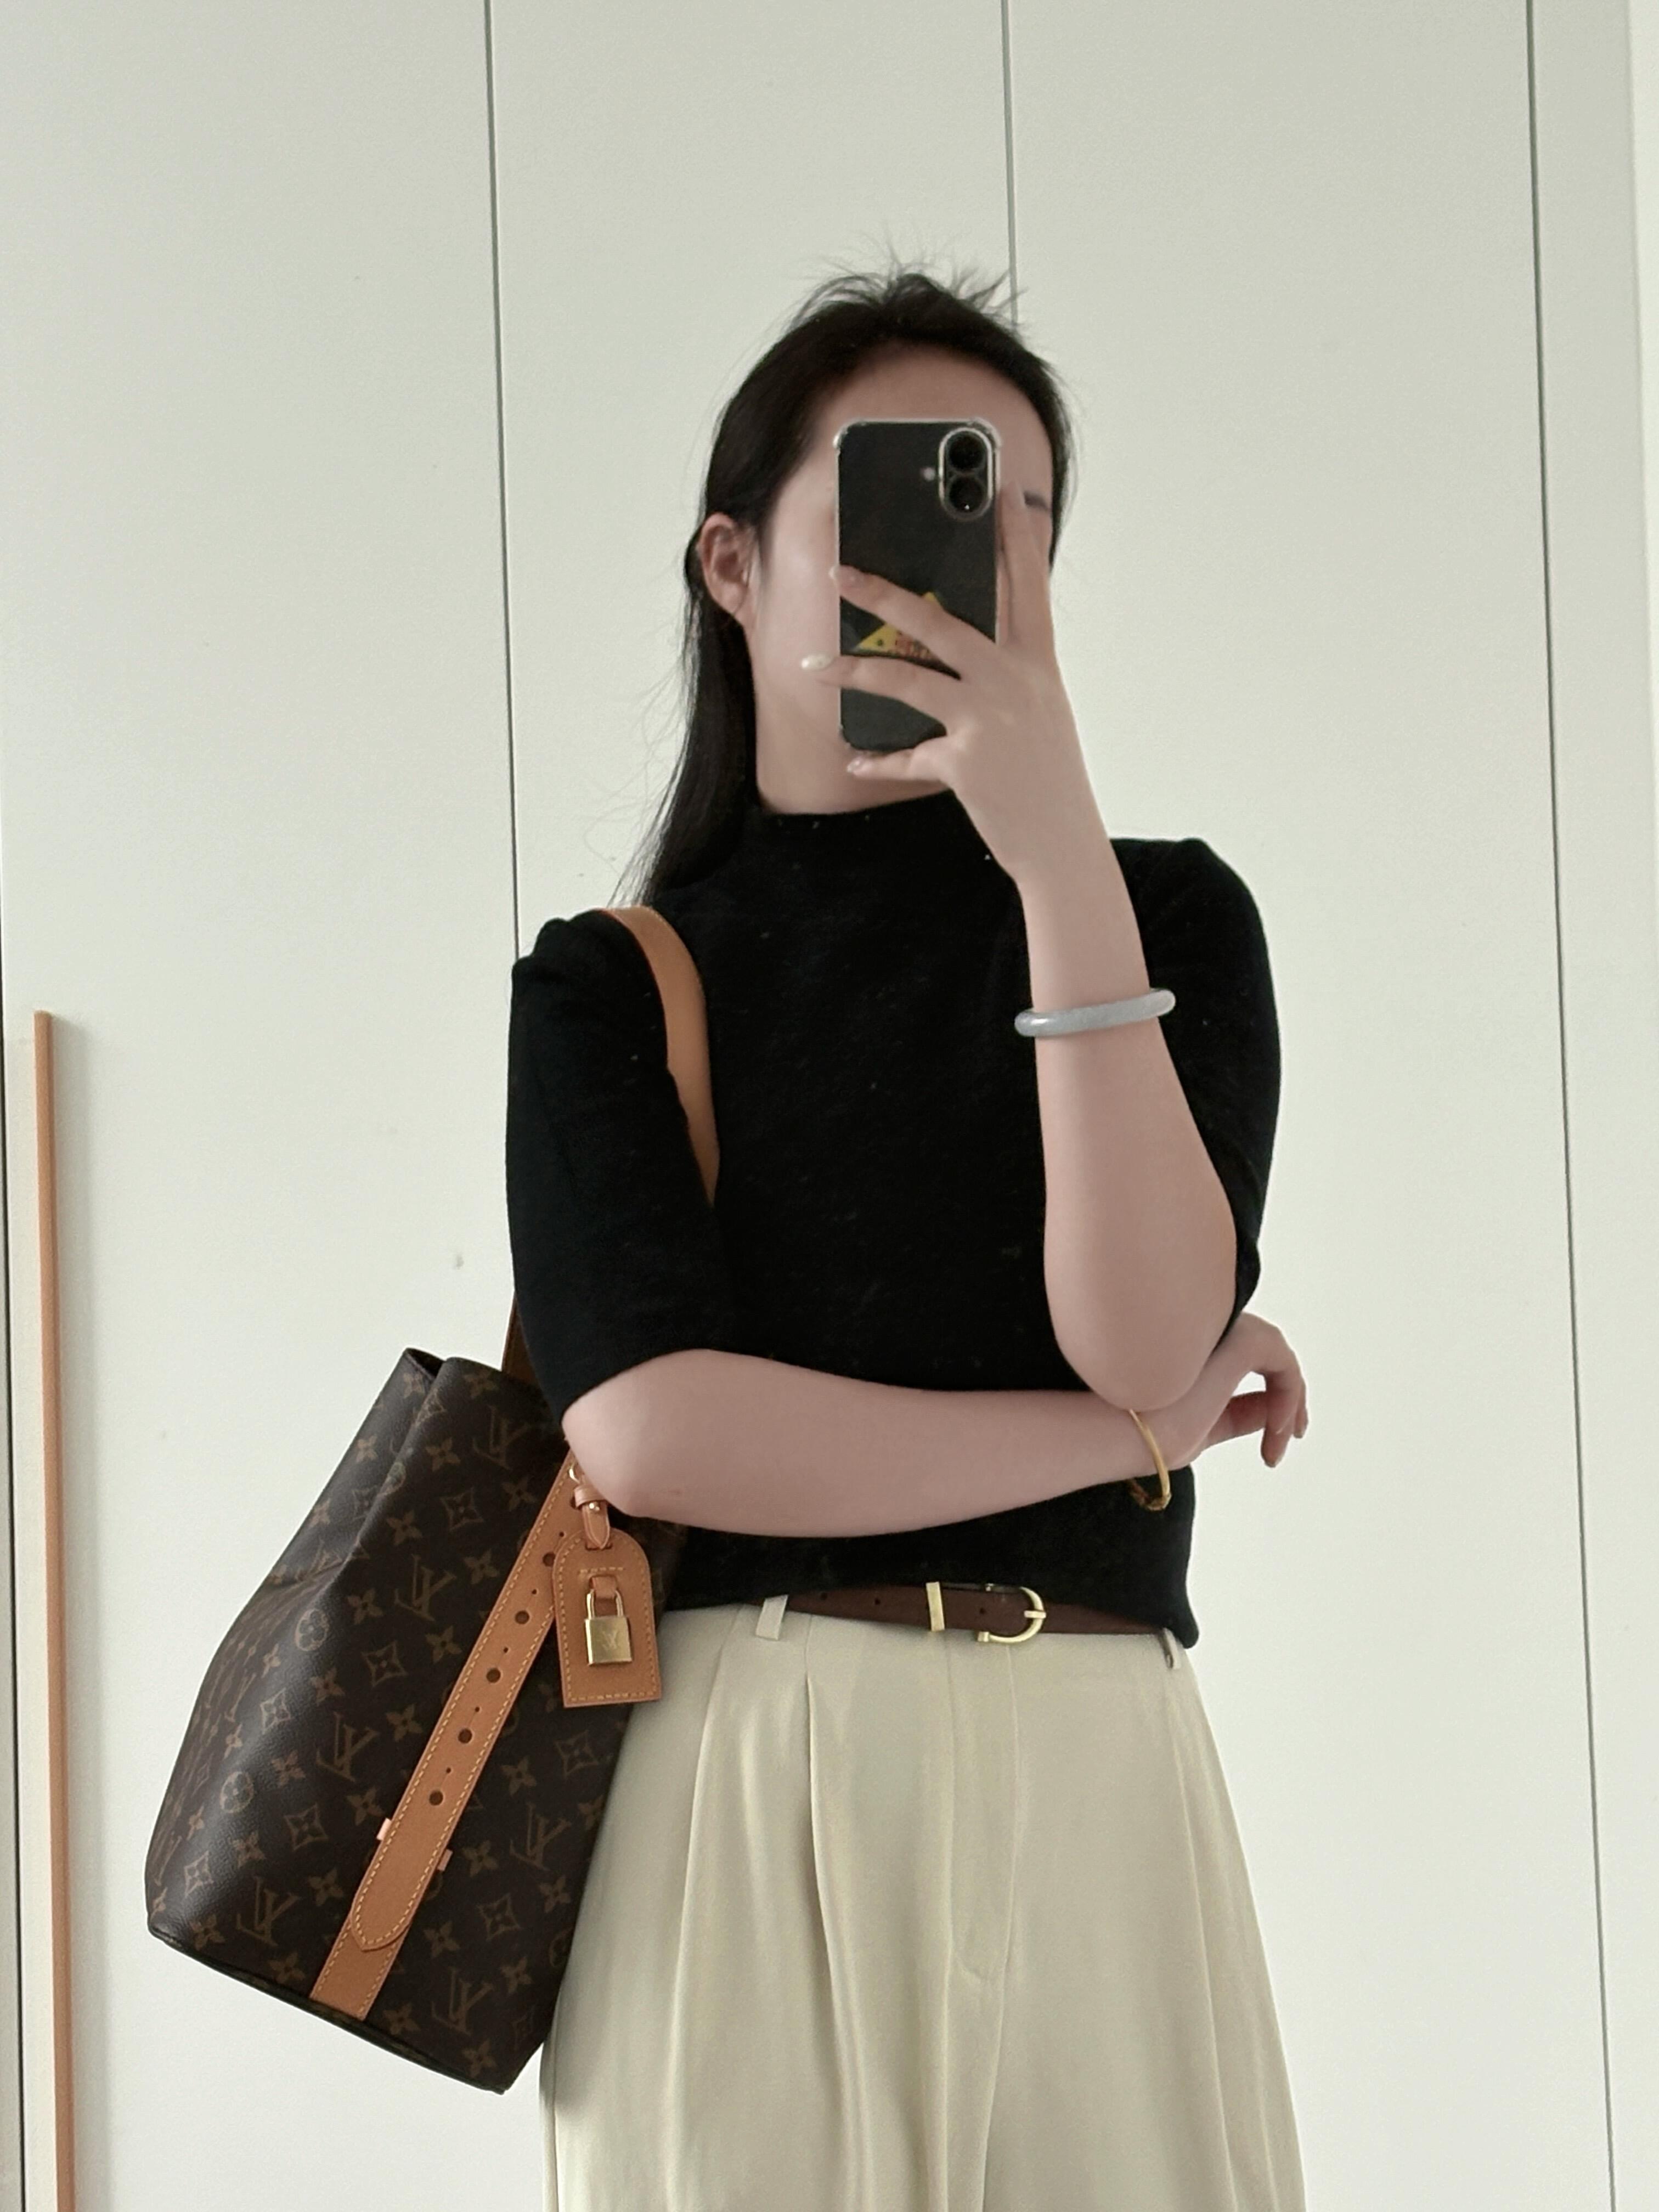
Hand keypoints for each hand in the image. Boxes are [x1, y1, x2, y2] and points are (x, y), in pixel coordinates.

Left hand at [800, 478, 1099, 882]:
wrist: (1065, 846)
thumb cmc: (1049, 780)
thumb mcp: (1040, 715)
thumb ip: (1008, 679)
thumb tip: (961, 657)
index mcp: (1038, 664)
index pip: (1027, 586)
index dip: (1015, 537)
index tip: (999, 492)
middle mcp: (1014, 682)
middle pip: (939, 621)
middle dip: (883, 592)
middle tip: (841, 571)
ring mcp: (987, 719)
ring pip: (906, 679)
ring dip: (852, 671)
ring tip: (813, 663)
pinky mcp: (963, 762)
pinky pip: (906, 756)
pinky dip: (877, 761)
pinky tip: (855, 759)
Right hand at [1143, 1311, 1309, 1473]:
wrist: (1117, 1432)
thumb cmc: (1142, 1434)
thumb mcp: (1202, 1427)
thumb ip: (1236, 1414)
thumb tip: (1271, 1413)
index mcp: (1187, 1342)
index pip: (1238, 1357)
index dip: (1264, 1396)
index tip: (1271, 1440)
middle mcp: (1205, 1327)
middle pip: (1261, 1351)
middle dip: (1284, 1393)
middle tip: (1290, 1434)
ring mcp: (1222, 1329)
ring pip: (1275, 1354)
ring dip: (1289, 1398)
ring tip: (1284, 1439)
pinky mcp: (1242, 1340)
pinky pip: (1282, 1365)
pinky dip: (1289, 1397)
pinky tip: (1278, 1432)